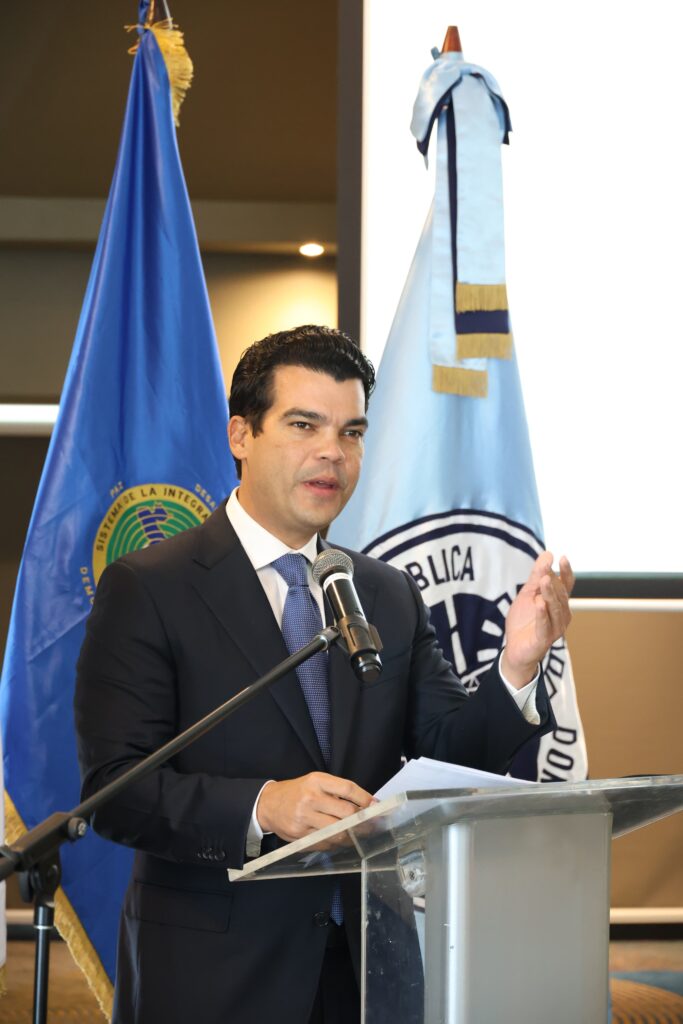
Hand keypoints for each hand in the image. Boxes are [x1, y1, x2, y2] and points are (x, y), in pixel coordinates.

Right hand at [256, 772, 374, 842]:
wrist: (268, 804)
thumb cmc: (297, 791)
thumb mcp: (315, 782)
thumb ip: (337, 791)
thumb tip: (366, 803)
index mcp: (317, 781)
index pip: (348, 789)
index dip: (365, 799)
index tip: (376, 806)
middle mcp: (311, 798)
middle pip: (346, 812)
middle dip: (363, 821)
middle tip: (374, 824)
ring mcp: (305, 818)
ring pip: (338, 832)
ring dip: (352, 835)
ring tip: (360, 834)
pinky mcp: (300, 835)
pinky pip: (326, 843)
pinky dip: (337, 843)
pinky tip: (341, 839)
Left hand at [501, 552, 573, 687]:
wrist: (515, 648)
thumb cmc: (524, 621)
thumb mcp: (527, 594)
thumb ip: (536, 575)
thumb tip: (548, 553)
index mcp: (558, 603)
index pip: (566, 585)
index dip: (566, 572)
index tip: (563, 558)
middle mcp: (561, 615)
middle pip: (560, 595)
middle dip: (554, 583)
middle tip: (545, 571)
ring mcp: (555, 628)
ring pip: (555, 609)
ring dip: (550, 594)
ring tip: (544, 581)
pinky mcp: (544, 639)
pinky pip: (545, 625)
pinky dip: (542, 614)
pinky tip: (539, 603)